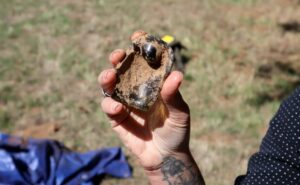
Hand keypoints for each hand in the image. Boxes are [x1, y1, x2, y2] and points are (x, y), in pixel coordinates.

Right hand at [99, 31, 190, 170]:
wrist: (166, 156)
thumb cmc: (176, 132)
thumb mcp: (180, 113)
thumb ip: (174, 96)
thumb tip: (177, 75)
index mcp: (152, 84)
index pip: (143, 62)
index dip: (139, 48)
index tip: (136, 37)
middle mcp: (136, 89)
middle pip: (122, 68)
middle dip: (118, 59)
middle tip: (118, 56)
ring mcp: (125, 102)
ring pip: (109, 83)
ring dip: (107, 77)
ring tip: (110, 76)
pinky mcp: (116, 117)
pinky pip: (108, 105)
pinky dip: (110, 104)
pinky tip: (118, 108)